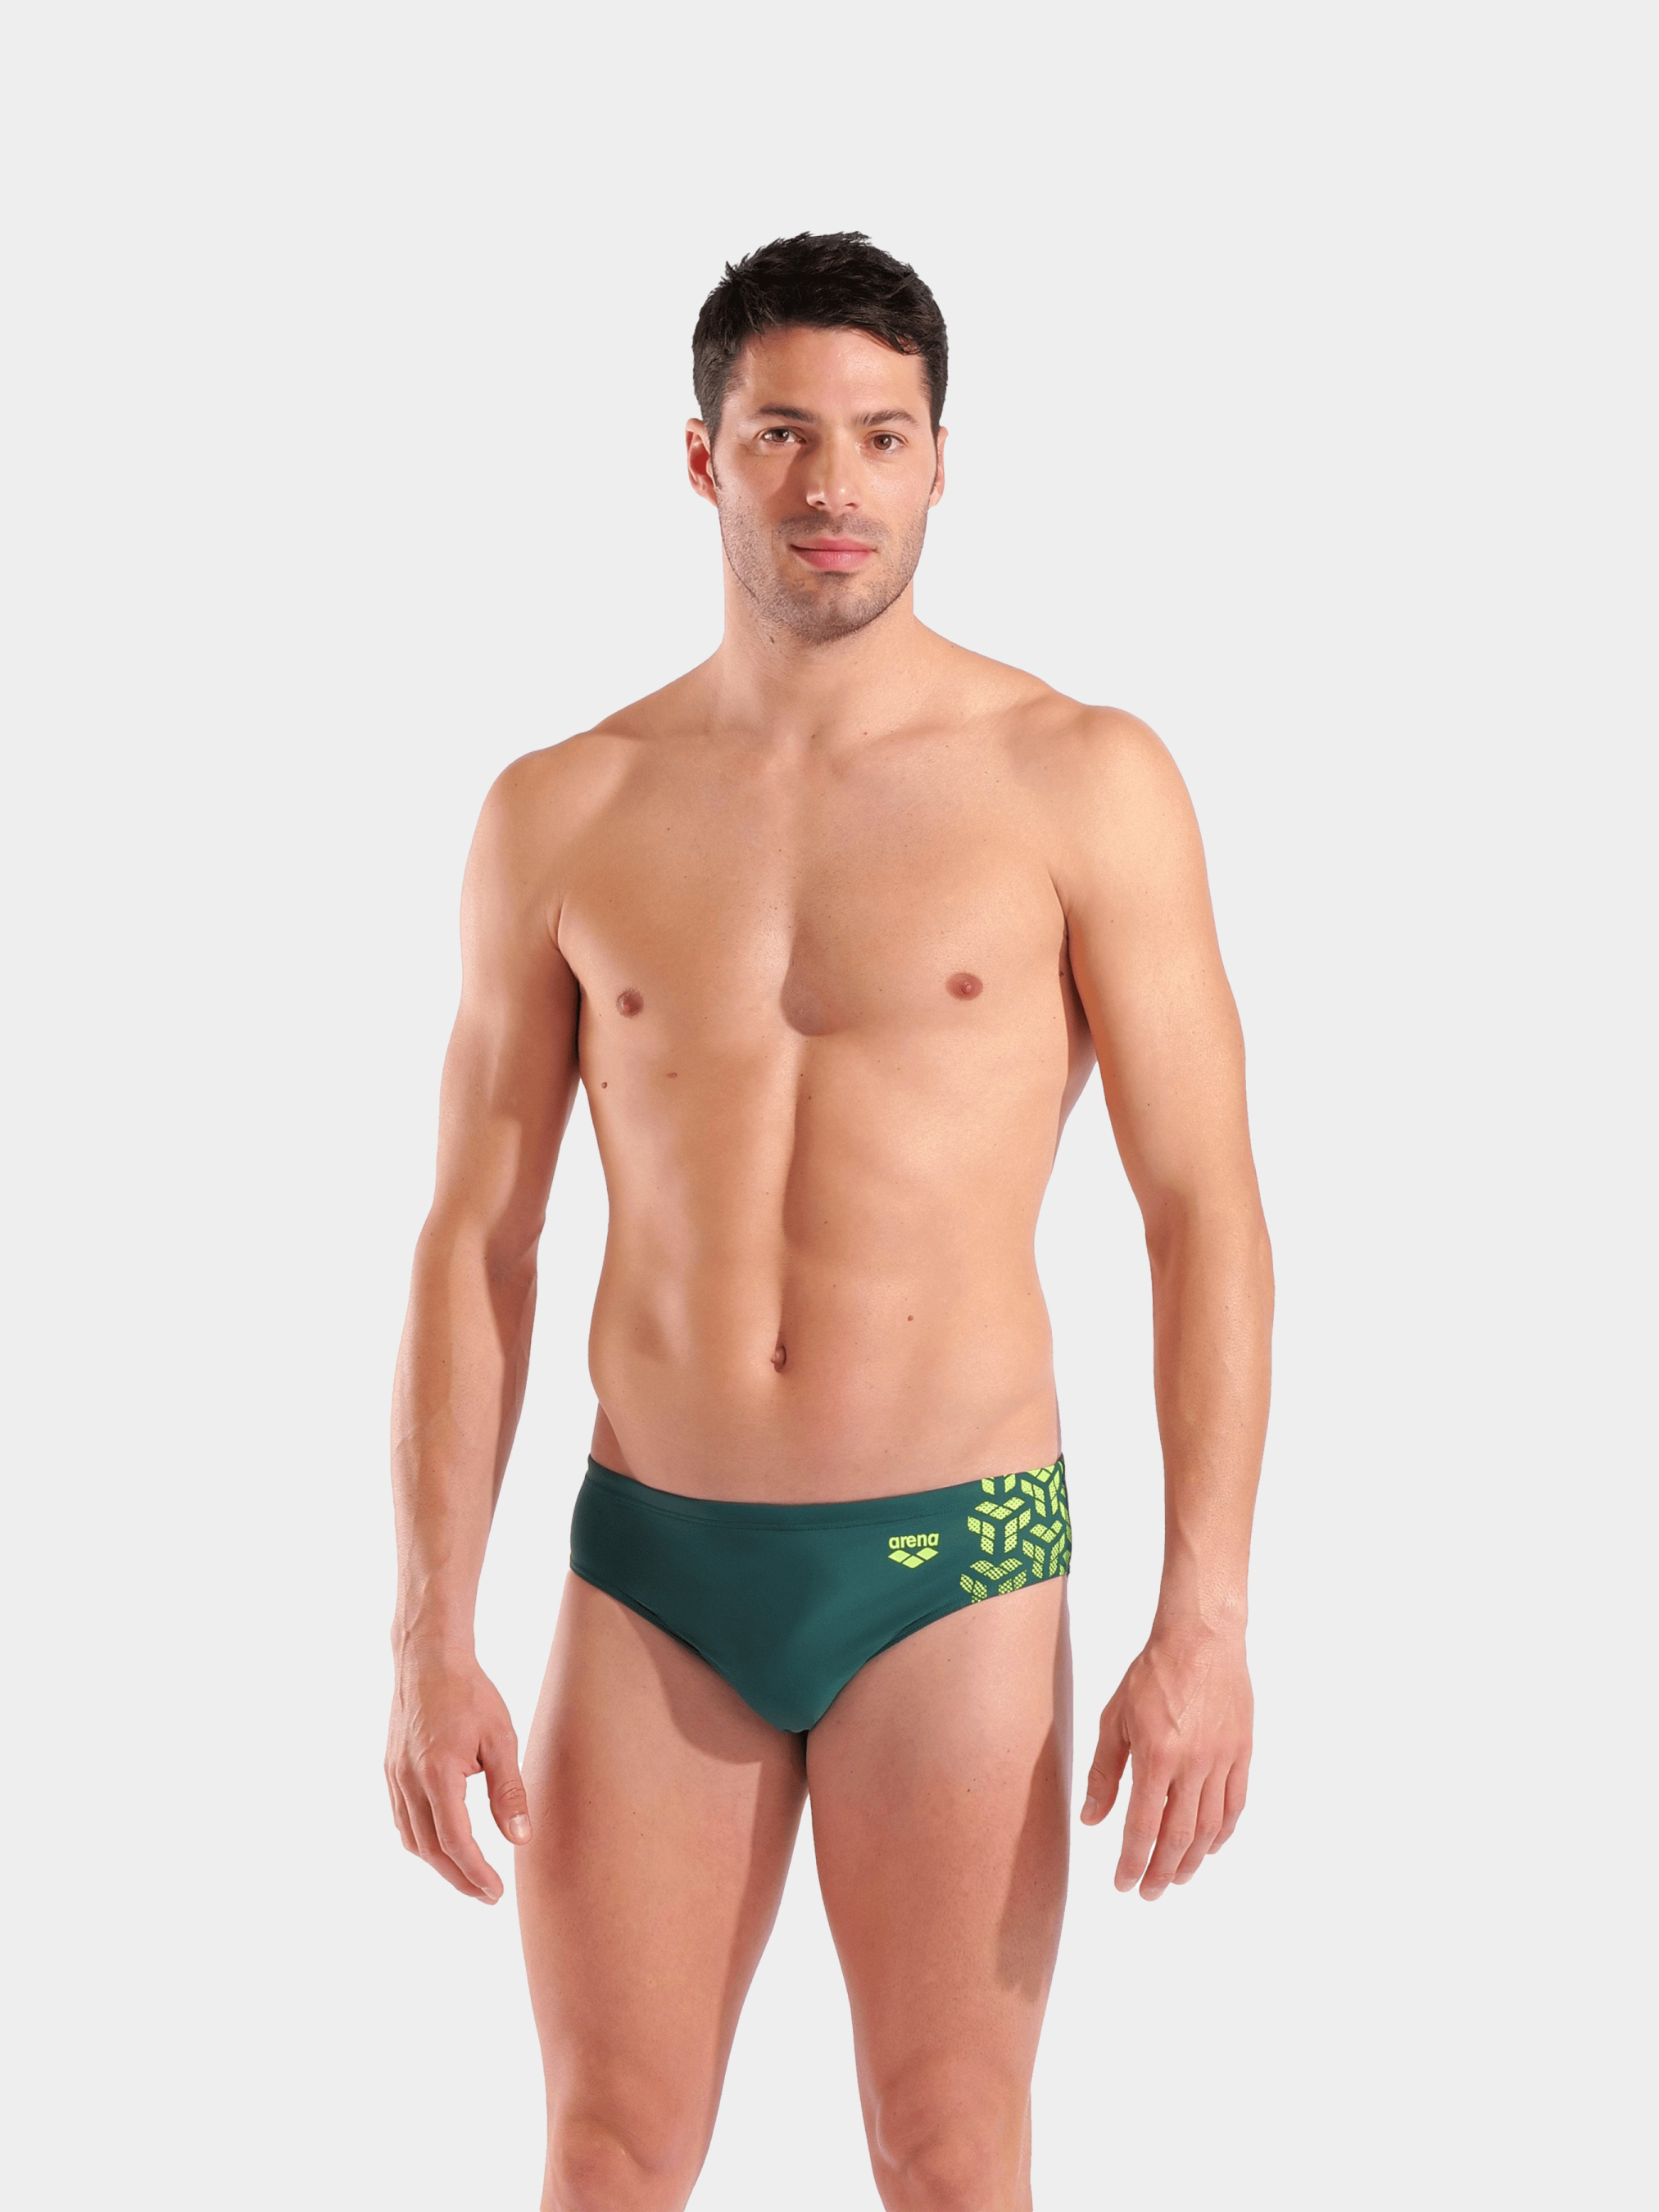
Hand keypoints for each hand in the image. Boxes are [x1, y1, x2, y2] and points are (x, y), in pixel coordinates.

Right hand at [385, 1648, 530, 1901]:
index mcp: (438, 1773)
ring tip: (469, 1876)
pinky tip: (442, 1845)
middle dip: (459, 1878)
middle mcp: (409, 1780)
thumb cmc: (469, 1693)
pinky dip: (422, 1842)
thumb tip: (520, 1839)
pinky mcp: (389, 1771)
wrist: (427, 1658)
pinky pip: (402, 1820)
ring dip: (439, 1865)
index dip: (475, 1873)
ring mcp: (394, 1777)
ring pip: (412, 1839)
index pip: (455, 1841)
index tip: (496, 1892)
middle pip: (430, 1850)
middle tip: (487, 1895)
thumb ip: (509, 1791)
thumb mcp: (501, 1738)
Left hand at [1080, 1623, 1251, 1899]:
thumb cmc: (1152, 1673)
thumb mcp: (1114, 1718)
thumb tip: (1092, 1819)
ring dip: (1193, 1860)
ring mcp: (1222, 1760)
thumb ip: (1105, 1772)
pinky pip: (1236, 1803)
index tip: (1123, 1884)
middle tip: (1149, 1892)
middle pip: (1179, 1835)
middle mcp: (1193, 1764)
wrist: (1201, 1639)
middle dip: (1162, 1871)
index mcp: (1156, 1756)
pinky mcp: (1242, 1752)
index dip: (1132, 1861)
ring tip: (1178, 1879)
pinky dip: (1224, 1832)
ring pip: (1210, 1827)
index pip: (1143, 1825)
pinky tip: (1212, 1848)